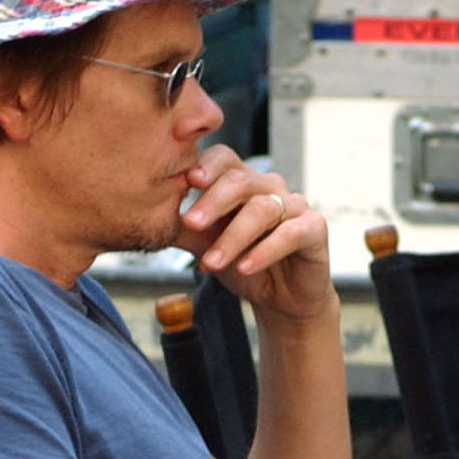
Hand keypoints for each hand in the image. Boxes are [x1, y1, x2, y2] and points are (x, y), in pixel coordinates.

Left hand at [177, 148, 332, 326]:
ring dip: (233, 237)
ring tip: (211, 263)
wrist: (281, 300)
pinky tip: (245, 267)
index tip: (186, 183)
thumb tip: (143, 214)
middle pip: (240, 180)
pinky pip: (290, 233)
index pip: (224, 159)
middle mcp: (268, 187)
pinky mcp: (314, 229)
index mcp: (242, 182)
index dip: (206, 167)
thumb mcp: (206, 246)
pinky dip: (265, 250)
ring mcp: (294, 205)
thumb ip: (183, 229)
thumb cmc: (243, 264)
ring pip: (262, 209)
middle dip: (213, 203)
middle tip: (191, 224)